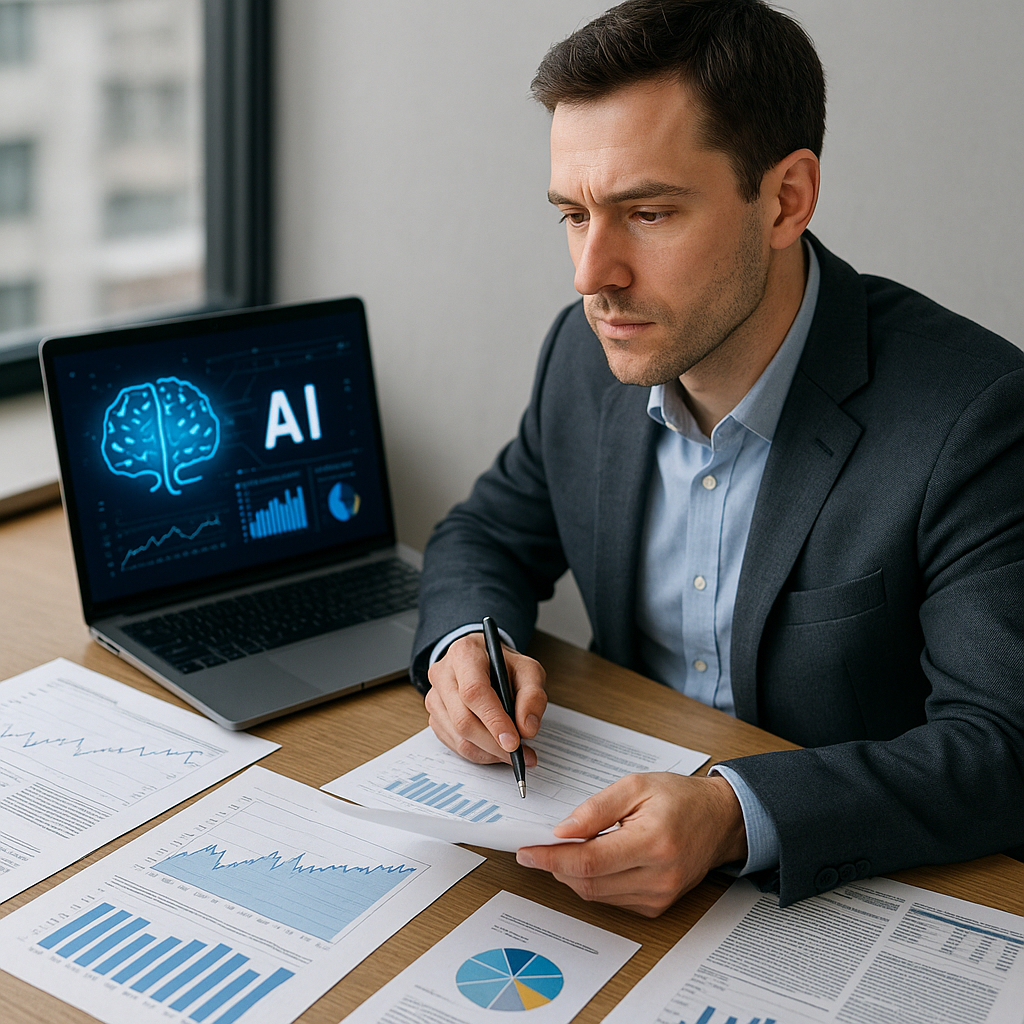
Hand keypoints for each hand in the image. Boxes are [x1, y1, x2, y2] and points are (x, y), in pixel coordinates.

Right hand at [424, 632, 547, 766]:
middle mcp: (443, 674)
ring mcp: (435, 697)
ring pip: (458, 737)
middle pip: (463, 719)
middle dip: (494, 744)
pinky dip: (480, 753)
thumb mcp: (528, 670)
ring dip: (489, 752)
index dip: (494, 720)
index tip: (514, 742)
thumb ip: (533, 696)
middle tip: (521, 754)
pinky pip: (455, 744)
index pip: (474, 692)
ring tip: (514, 753)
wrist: (484, 661)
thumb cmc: (505, 665)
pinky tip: (497, 749)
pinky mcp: (435, 717)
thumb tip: (527, 729)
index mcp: (465, 654)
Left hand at [515, 773, 746, 916]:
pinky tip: (591, 860)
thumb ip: (597, 808)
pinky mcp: (656, 906)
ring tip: (564, 849)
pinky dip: (593, 881)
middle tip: (537, 847)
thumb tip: (563, 830)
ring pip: (597, 895)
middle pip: (590, 884)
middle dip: (556, 866)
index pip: (591, 861)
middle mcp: (658, 877)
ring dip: (572, 874)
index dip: (552, 858)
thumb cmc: (681, 798)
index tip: (527, 851)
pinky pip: (611, 899)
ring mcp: (659, 896)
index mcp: (654, 843)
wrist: (719, 820)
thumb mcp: (636, 785)